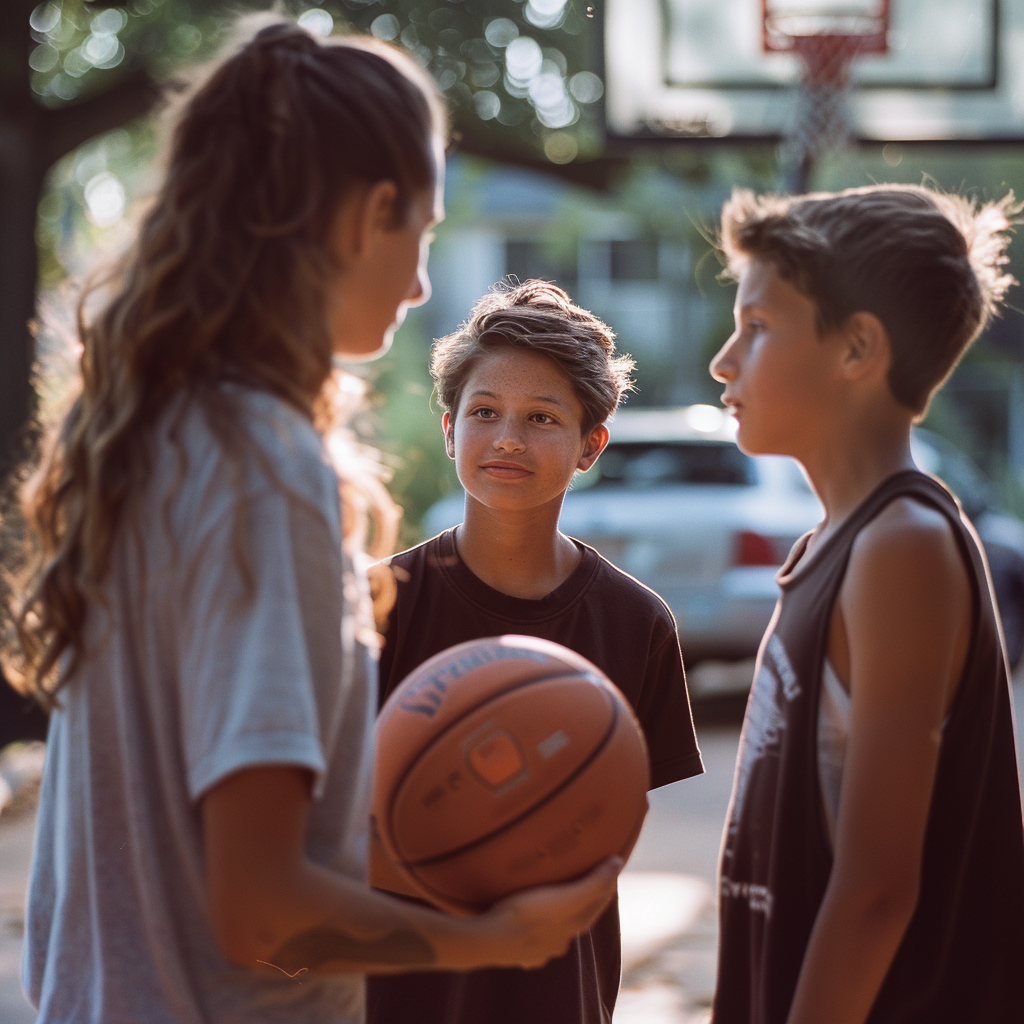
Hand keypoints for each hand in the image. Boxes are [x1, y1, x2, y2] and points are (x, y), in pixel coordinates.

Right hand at [460, 856, 623, 969]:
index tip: (607, 865)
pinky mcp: (517, 954)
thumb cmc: (526, 914)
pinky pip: (530, 941)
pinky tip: (526, 924)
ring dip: (556, 918)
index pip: (597, 903)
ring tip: (549, 899)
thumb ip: (594, 884)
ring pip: (553, 932)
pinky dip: (534, 931)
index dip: (604, 884)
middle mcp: (560, 943)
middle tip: (578, 877)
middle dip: (581, 901)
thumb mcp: (566, 897)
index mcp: (573, 928)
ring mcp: (538, 952)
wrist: (488, 940)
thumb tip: (618, 864)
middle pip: (576, 918)